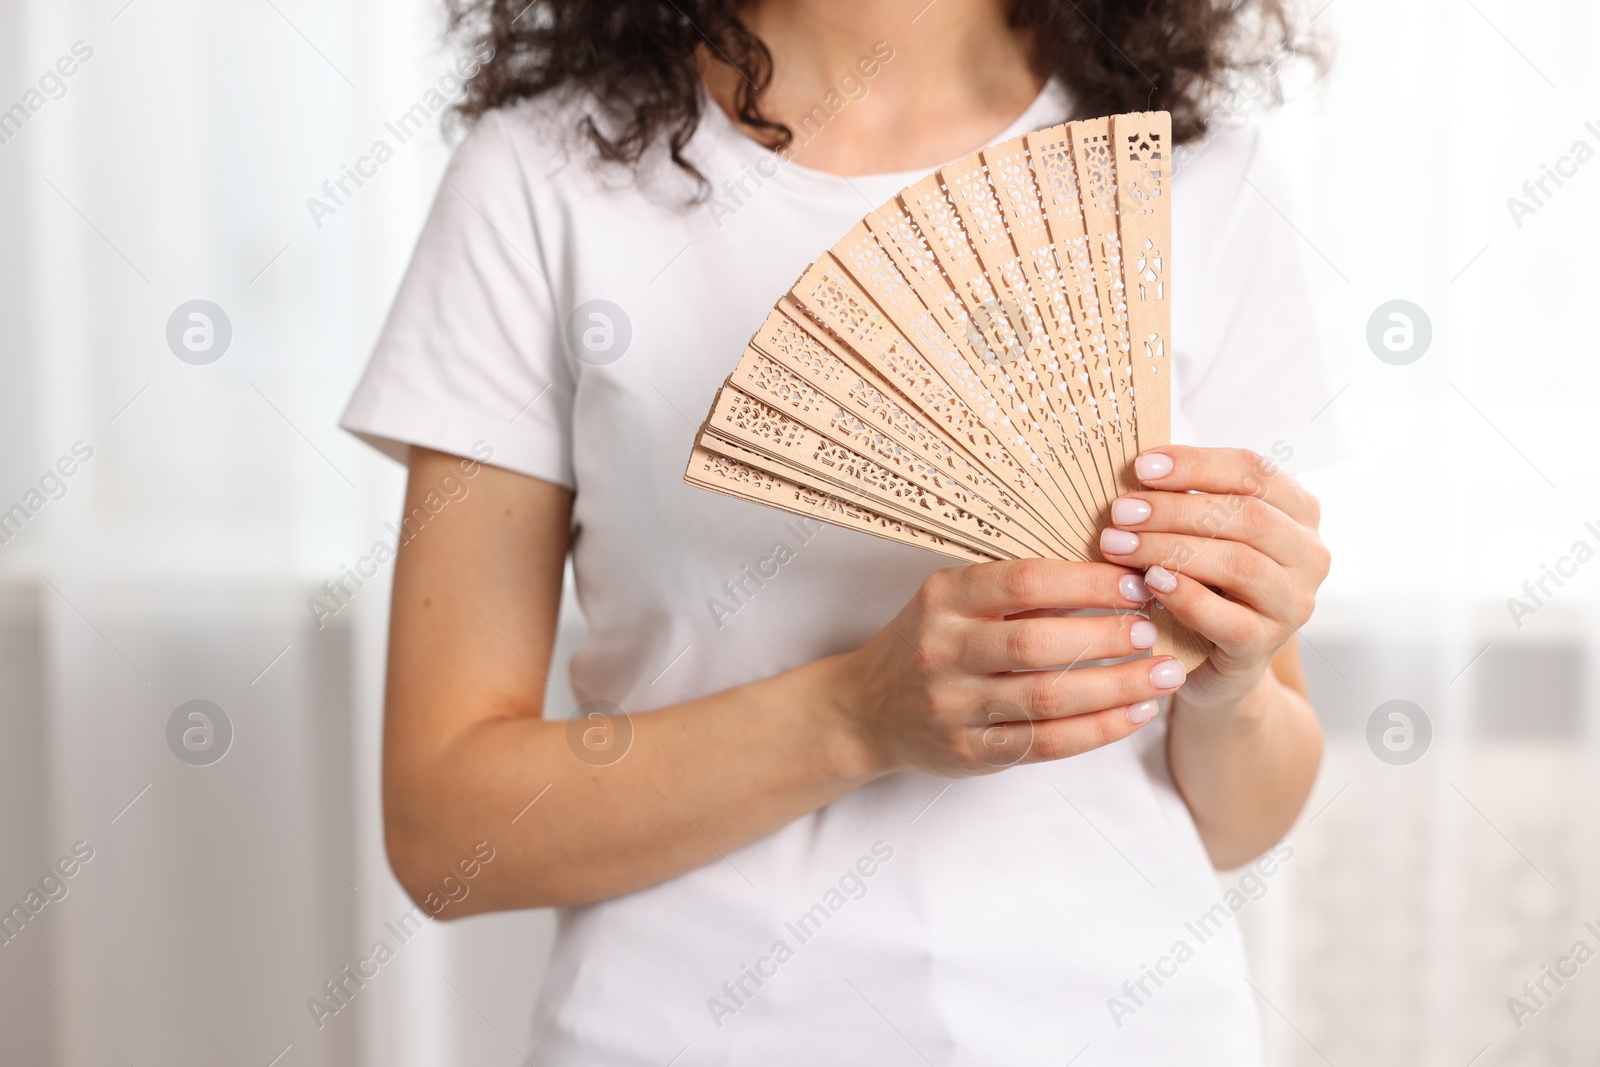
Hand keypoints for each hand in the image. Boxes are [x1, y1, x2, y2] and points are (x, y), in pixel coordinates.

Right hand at [828, 559, 1191, 776]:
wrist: (867, 710)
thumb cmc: (927, 642)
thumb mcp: (953, 600)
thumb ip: (1015, 590)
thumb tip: (1112, 573)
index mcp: (943, 598)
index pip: (1023, 582)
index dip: (1086, 582)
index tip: (1134, 582)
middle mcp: (943, 651)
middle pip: (1036, 643)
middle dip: (1105, 636)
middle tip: (1152, 630)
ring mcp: (953, 707)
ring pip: (1046, 698)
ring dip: (1116, 686)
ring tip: (1163, 674)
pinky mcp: (970, 753)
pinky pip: (1045, 743)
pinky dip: (1098, 729)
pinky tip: (1135, 713)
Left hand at [1097, 446, 1330, 714]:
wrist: (1212, 664)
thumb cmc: (1204, 582)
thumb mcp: (1202, 534)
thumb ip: (1187, 500)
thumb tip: (1138, 468)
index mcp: (1298, 512)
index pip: (1254, 472)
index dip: (1197, 464)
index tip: (1142, 465)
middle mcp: (1308, 556)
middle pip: (1247, 516)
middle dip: (1175, 509)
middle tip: (1121, 511)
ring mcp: (1293, 604)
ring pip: (1238, 563)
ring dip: (1170, 548)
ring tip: (1119, 544)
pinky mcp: (1264, 646)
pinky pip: (1227, 619)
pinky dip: (1186, 596)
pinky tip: (1151, 582)